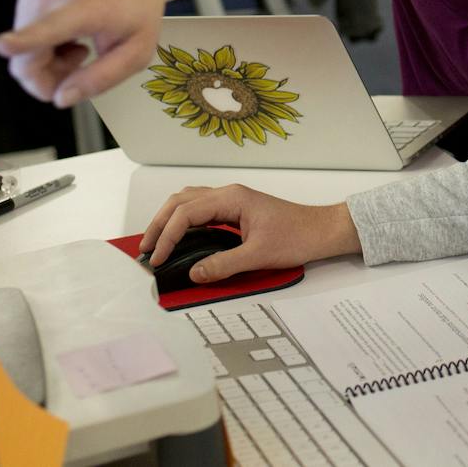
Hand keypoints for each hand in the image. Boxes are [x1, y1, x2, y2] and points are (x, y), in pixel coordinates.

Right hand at [0, 0, 170, 105]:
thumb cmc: (137, 5)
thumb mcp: (136, 52)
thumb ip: (100, 79)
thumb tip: (63, 98)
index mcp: (82, 9)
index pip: (44, 28)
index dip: (19, 42)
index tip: (3, 45)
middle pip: (25, 61)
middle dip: (49, 81)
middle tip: (80, 70)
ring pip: (22, 57)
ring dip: (49, 66)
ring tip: (79, 51)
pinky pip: (24, 43)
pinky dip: (44, 51)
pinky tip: (69, 41)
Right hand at [140, 185, 361, 284]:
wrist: (321, 231)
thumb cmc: (298, 236)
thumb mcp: (258, 255)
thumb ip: (223, 265)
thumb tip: (193, 273)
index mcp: (232, 199)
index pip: (187, 213)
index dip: (168, 236)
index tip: (157, 258)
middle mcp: (228, 194)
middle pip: (181, 201)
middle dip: (160, 223)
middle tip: (146, 249)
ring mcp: (232, 200)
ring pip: (188, 202)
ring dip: (170, 219)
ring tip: (156, 242)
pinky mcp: (235, 210)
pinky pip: (201, 209)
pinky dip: (184, 221)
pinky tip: (180, 237)